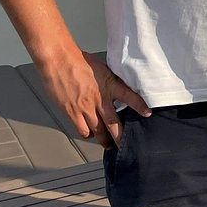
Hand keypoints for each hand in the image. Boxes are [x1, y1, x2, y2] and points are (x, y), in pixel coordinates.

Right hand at [36, 50, 150, 148]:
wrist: (58, 60)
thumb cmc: (77, 60)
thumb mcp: (102, 69)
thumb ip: (109, 82)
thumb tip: (116, 88)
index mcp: (109, 85)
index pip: (129, 96)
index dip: (139, 106)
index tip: (148, 113)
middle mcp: (99, 98)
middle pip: (113, 123)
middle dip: (120, 137)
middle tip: (124, 145)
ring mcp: (85, 107)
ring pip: (98, 130)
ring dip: (104, 139)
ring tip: (108, 145)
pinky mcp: (72, 112)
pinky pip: (82, 129)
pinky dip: (87, 134)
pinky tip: (89, 134)